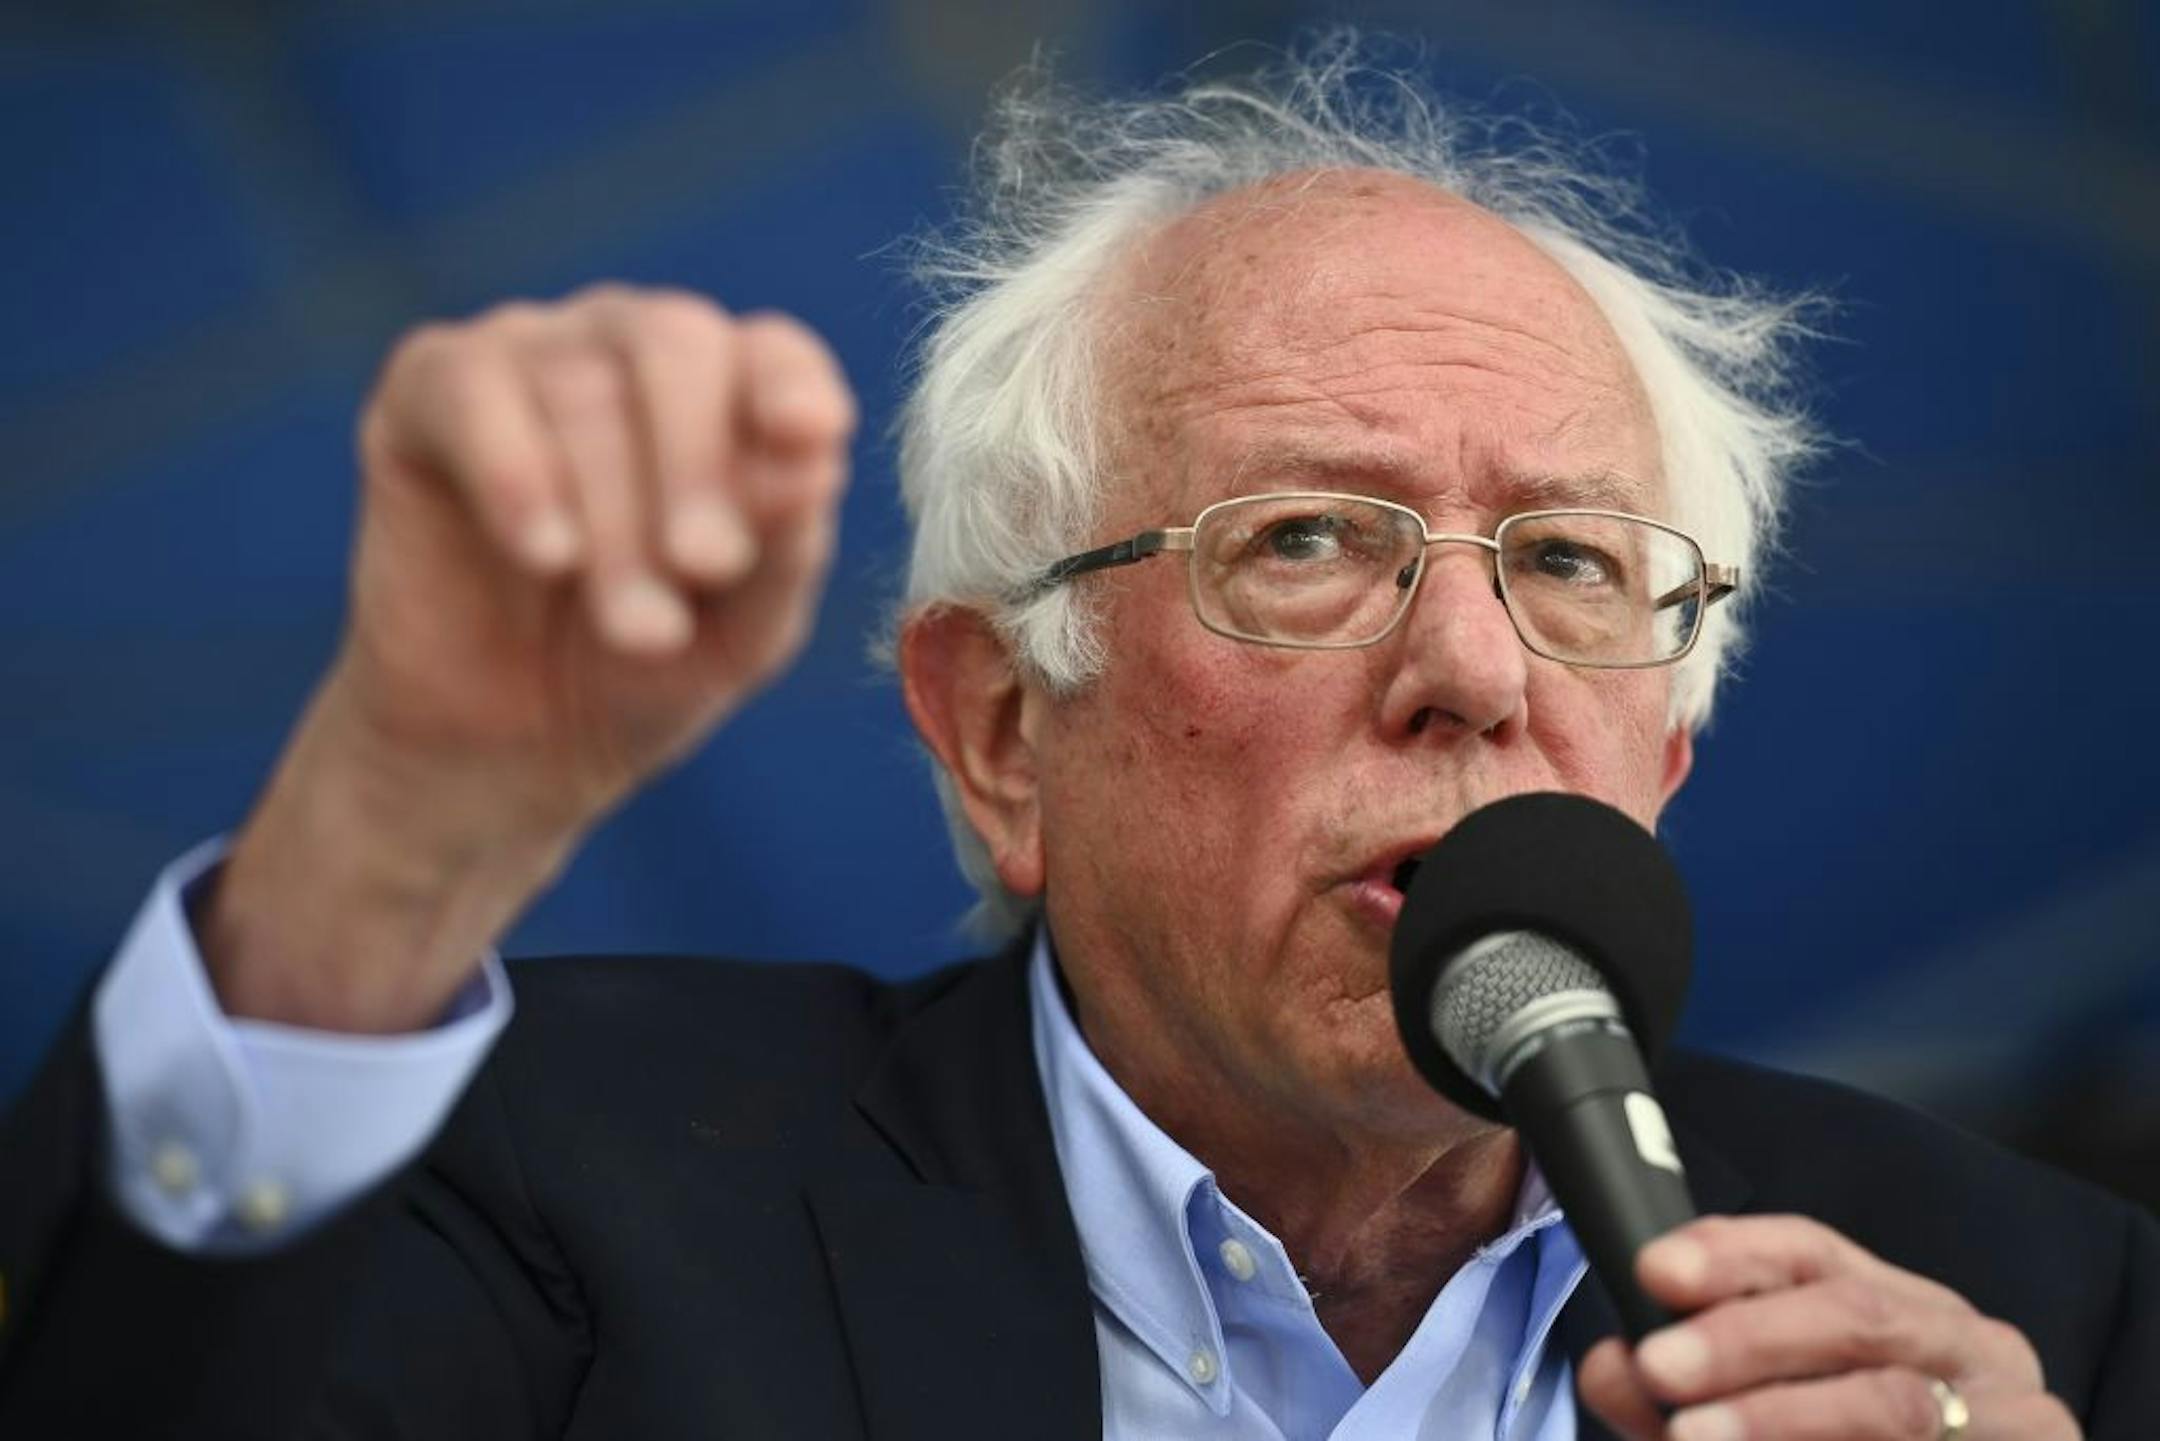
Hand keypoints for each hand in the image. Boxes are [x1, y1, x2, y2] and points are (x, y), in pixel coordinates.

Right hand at [204, 285, 855, 1030]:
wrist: (506, 763)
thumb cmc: (638, 689)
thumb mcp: (744, 637)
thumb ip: (788, 538)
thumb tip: (815, 440)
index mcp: (725, 409)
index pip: (773, 353)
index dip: (788, 402)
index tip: (807, 467)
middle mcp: (627, 364)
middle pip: (678, 345)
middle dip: (696, 474)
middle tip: (701, 589)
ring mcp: (524, 369)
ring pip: (579, 371)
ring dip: (616, 503)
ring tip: (630, 621)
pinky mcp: (428, 404)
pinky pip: (471, 383)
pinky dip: (518, 464)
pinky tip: (546, 554)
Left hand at [1578, 1214, 2076, 1439]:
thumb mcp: (1768, 1412)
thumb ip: (1685, 1393)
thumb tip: (1611, 1367)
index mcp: (1898, 1305)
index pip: (1810, 1251)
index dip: (1730, 1253)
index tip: (1654, 1270)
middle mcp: (1964, 1344)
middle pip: (1852, 1314)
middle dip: (1744, 1337)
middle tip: (1658, 1366)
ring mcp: (2013, 1414)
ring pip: (1889, 1402)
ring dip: (1779, 1417)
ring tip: (1692, 1436)